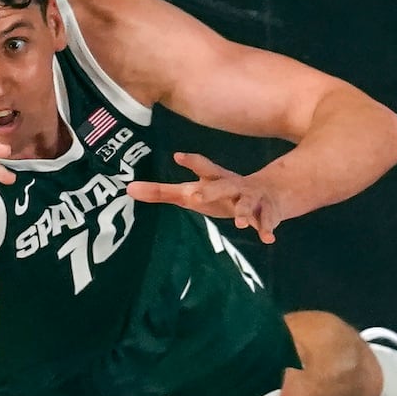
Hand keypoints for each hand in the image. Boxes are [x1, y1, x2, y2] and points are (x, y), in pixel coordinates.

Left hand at [126, 151, 283, 242]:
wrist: (267, 193)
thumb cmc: (220, 193)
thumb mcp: (193, 192)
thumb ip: (162, 192)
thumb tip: (128, 189)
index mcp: (215, 180)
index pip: (203, 168)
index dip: (192, 162)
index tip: (178, 156)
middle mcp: (232, 186)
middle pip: (221, 186)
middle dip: (212, 190)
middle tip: (196, 195)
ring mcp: (250, 199)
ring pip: (247, 204)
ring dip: (243, 211)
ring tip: (239, 223)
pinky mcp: (265, 213)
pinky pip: (266, 222)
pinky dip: (266, 229)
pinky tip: (268, 239)